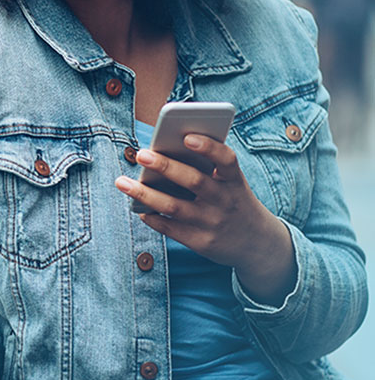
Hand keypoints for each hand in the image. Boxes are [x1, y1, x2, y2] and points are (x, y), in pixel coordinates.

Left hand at [115, 134, 295, 304]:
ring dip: (145, 193)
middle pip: (193, 181)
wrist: (258, 243)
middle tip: (141, 154)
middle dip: (165, 166)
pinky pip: (171, 229)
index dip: (209, 147)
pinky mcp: (202, 242)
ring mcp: (213, 223)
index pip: (226, 160)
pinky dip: (153, 218)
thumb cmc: (233, 199)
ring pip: (174, 206)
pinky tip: (138, 207)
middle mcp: (225, 201)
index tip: (187, 136)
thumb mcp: (231, 182)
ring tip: (121, 182)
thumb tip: (162, 152)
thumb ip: (206, 167)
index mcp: (234, 180)